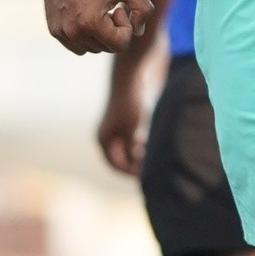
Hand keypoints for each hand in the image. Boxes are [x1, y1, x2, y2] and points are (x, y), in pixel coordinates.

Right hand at [43, 0, 155, 60]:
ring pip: (92, 49)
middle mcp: (72, 32)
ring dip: (100, 35)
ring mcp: (60, 32)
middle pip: (106, 48)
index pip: (120, 45)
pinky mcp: (53, 29)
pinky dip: (86, 36)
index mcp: (91, 23)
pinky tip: (86, 14)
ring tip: (98, 10)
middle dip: (113, 30)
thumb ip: (144, 10)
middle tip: (110, 7)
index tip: (119, 6)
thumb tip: (138, 33)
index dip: (126, 26)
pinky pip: (77, 46)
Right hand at [97, 59, 152, 176]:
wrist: (130, 79)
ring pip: (125, 150)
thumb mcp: (133, 129)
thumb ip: (131, 148)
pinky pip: (129, 141)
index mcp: (104, 139)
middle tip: (149, 171)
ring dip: (136, 157)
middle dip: (132, 166)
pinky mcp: (124, 123)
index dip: (129, 171)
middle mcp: (106, 136)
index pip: (115, 164)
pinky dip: (138, 147)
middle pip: (119, 159)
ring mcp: (114, 129)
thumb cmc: (130, 104)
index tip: (144, 176)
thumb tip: (133, 163)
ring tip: (151, 160)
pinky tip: (149, 146)